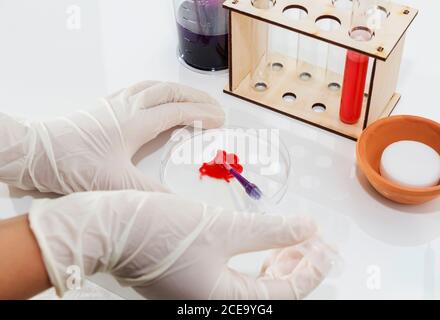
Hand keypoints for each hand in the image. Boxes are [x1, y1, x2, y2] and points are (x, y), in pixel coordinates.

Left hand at [0, 81, 224, 193]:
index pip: (178, 112)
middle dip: (195, 97)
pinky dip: (156, 89)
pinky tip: (154, 96)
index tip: (219, 119)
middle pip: (170, 92)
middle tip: (213, 106)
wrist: (38, 153)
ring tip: (191, 97)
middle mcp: (129, 107)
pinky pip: (138, 87)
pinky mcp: (105, 104)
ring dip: (177, 89)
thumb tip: (177, 204)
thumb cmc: (74, 165)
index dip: (202, 114)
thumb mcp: (115, 184)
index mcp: (136, 123)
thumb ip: (149, 193)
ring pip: (154, 86)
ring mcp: (116, 102)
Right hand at [29, 191, 335, 298]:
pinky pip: (234, 276)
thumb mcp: (222, 228)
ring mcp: (201, 295)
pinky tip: (261, 242)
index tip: (324, 245)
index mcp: (224, 302)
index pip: (284, 294)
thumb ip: (269, 231)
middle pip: (271, 294)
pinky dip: (253, 260)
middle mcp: (213, 305)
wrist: (107, 229)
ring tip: (293, 240)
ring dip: (276, 262)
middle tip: (314, 242)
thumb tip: (306, 229)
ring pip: (253, 285)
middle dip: (297, 267)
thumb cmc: (156, 231)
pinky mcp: (192, 281)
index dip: (310, 268)